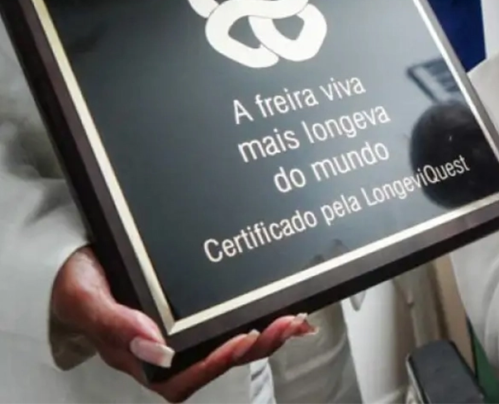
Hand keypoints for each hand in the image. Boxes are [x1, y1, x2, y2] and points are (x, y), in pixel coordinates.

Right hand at [52, 248, 311, 402]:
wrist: (75, 251)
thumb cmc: (76, 278)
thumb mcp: (83, 297)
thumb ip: (112, 323)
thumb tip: (154, 346)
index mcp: (138, 353)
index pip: (180, 378)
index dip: (214, 365)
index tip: (240, 341)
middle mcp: (165, 346)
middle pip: (216, 360)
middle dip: (255, 347)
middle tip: (285, 324)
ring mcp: (182, 326)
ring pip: (229, 341)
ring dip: (265, 333)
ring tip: (293, 318)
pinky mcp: (195, 304)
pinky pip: (230, 317)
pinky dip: (260, 313)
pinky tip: (286, 306)